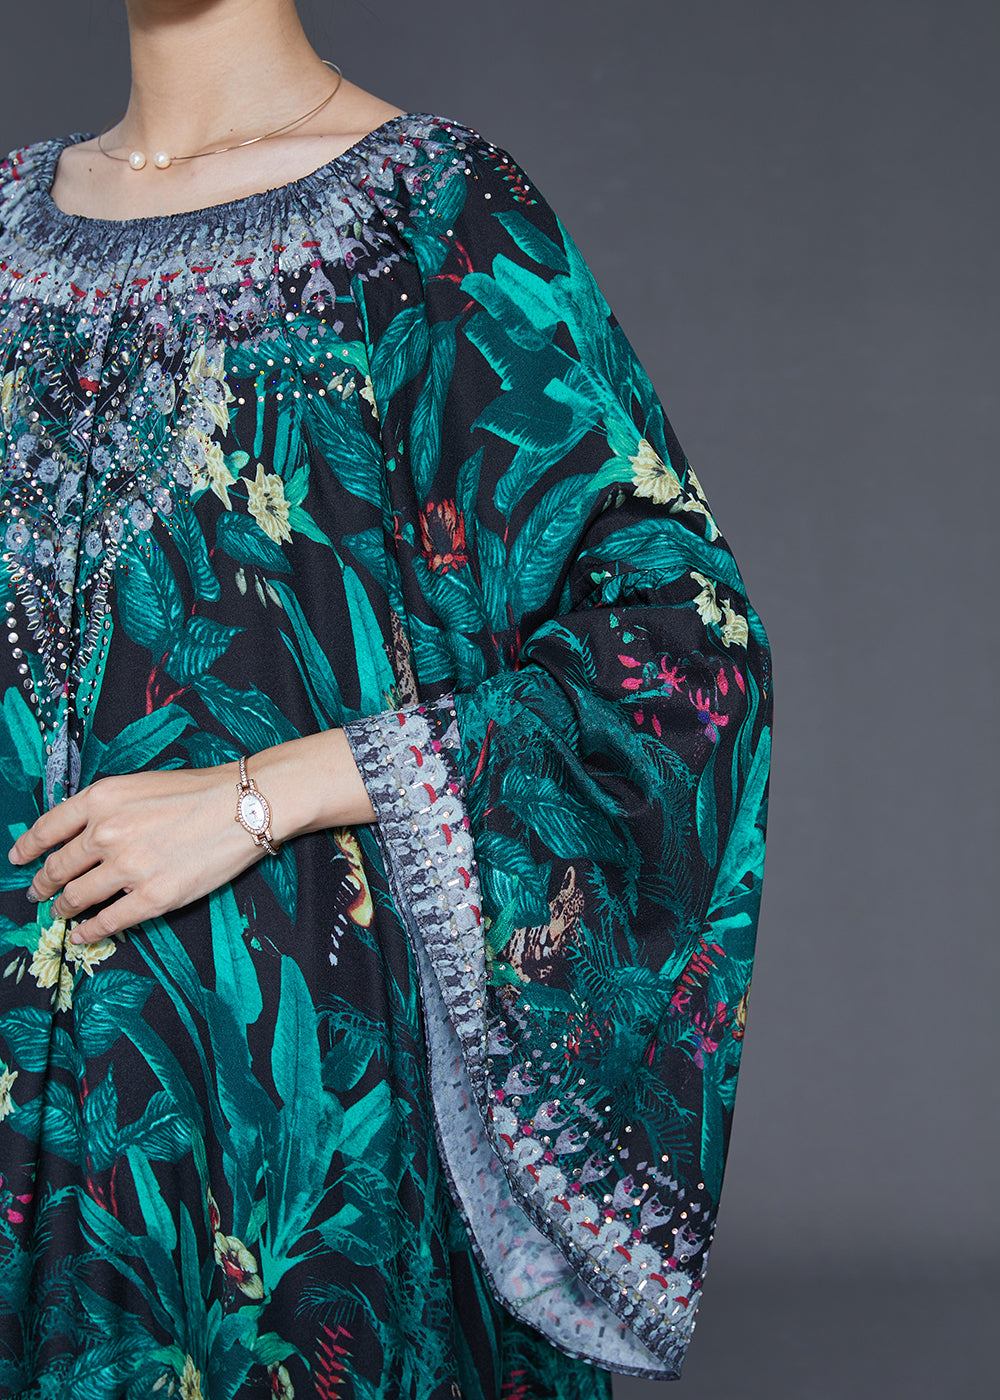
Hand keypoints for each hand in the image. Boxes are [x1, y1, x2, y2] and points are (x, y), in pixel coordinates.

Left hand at [7, 729, 375, 945]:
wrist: (246, 806)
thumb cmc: (201, 790)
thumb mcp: (142, 783)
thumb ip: (108, 807)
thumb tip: (85, 834)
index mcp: (102, 798)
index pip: (48, 827)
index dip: (28, 847)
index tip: (18, 858)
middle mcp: (107, 832)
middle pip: (59, 867)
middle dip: (43, 882)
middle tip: (37, 892)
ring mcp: (128, 868)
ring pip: (78, 896)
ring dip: (63, 907)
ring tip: (59, 912)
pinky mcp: (153, 897)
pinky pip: (109, 922)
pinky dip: (89, 931)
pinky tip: (82, 935)